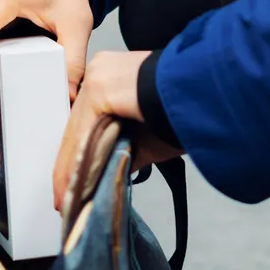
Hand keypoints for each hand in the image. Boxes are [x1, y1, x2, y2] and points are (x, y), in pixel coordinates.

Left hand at [52, 51, 182, 210]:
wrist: (205, 94)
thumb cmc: (184, 110)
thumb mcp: (148, 134)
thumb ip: (125, 147)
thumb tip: (110, 169)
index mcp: (112, 74)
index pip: (86, 119)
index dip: (77, 152)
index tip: (72, 179)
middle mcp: (101, 69)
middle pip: (77, 124)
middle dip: (70, 163)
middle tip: (64, 196)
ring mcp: (98, 76)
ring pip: (77, 131)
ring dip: (71, 170)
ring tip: (65, 199)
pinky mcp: (100, 90)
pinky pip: (81, 134)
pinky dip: (75, 164)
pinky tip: (71, 187)